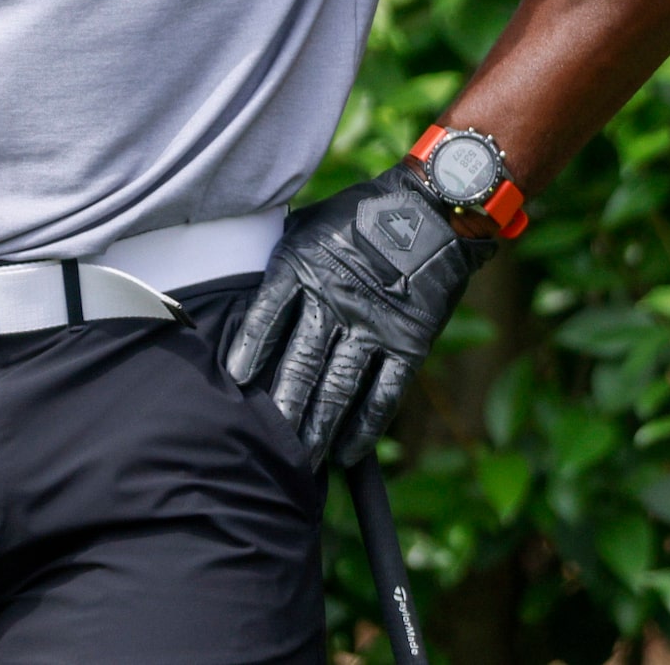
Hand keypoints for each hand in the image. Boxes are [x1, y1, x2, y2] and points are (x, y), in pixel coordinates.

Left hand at [223, 163, 497, 468]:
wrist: (435, 209)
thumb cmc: (360, 216)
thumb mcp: (307, 226)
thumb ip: (279, 263)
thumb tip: (241, 296)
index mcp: (301, 269)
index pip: (264, 319)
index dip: (247, 354)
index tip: (234, 385)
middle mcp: (334, 302)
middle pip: (298, 366)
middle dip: (280, 409)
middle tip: (263, 445)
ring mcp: (372, 326)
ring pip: (337, 389)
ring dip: (317, 429)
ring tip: (301, 461)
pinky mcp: (408, 343)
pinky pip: (383, 394)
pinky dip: (365, 427)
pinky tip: (347, 453)